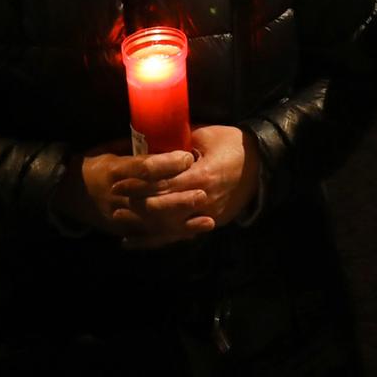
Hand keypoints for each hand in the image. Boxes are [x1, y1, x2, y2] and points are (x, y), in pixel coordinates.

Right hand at [62, 142, 197, 240]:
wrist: (69, 192)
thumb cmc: (95, 164)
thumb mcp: (112, 149)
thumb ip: (138, 148)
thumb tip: (168, 138)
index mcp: (115, 170)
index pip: (143, 168)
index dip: (166, 164)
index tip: (187, 157)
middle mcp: (118, 196)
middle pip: (152, 200)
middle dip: (179, 198)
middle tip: (203, 192)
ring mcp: (121, 217)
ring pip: (155, 222)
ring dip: (182, 222)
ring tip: (207, 219)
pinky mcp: (125, 231)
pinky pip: (151, 236)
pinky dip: (173, 235)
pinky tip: (192, 234)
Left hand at [131, 125, 262, 246]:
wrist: (262, 164)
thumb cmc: (233, 144)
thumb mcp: (206, 135)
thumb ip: (179, 142)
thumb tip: (152, 142)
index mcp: (202, 176)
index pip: (163, 184)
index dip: (139, 185)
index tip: (119, 182)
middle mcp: (203, 200)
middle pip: (162, 208)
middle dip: (136, 205)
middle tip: (114, 199)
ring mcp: (207, 216)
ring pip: (169, 226)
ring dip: (142, 224)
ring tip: (119, 218)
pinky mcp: (210, 224)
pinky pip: (179, 234)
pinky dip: (156, 239)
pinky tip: (134, 241)